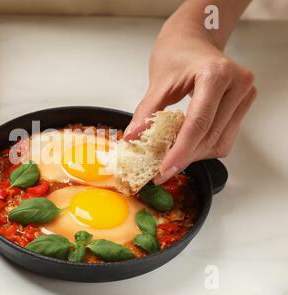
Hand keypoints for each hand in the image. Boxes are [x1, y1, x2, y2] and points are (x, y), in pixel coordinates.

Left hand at [124, 27, 255, 184]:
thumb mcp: (158, 82)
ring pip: (220, 142)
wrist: (193, 39)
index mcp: (216, 75)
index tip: (163, 170)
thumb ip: (147, 113)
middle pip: (210, 136)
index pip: (198, 123)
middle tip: (160, 170)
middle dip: (184, 157)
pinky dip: (202, 147)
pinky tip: (185, 147)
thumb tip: (133, 138)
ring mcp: (244, 95)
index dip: (180, 151)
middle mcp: (237, 85)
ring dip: (194, 155)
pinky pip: (224, 138)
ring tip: (170, 158)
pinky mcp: (243, 105)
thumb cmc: (177, 53)